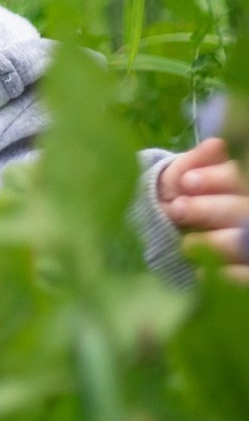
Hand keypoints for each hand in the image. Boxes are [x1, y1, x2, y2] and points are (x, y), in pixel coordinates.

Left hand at [157, 136, 248, 281]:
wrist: (178, 230)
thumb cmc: (186, 196)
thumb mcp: (186, 175)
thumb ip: (198, 161)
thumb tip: (217, 145)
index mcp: (243, 185)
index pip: (240, 177)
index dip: (218, 178)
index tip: (186, 182)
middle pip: (244, 208)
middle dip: (211, 209)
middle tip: (179, 210)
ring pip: (245, 242)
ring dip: (217, 243)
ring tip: (186, 245)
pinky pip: (247, 275)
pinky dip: (228, 274)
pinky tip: (202, 272)